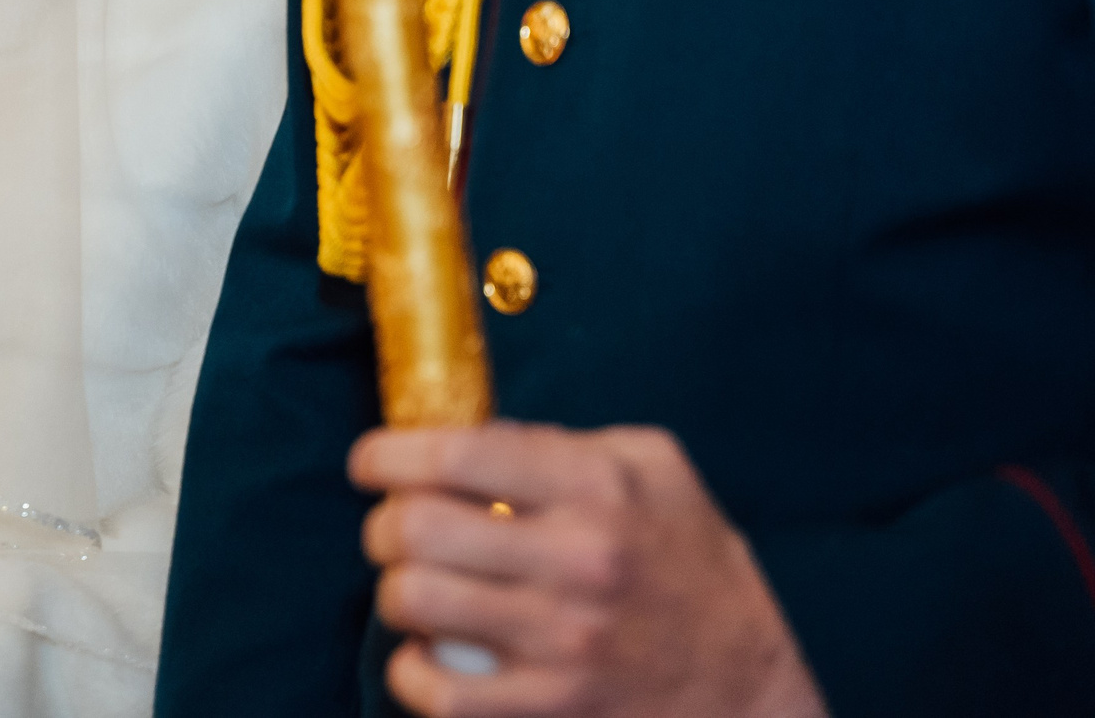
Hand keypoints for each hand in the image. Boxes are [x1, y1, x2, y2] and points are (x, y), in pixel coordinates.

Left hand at [353, 420, 828, 717]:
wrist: (753, 678)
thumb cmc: (691, 560)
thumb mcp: (652, 469)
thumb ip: (563, 442)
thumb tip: (469, 433)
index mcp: (595, 488)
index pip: (454, 454)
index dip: (387, 454)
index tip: (371, 462)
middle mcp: (576, 561)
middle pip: (416, 528)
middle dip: (385, 525)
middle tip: (395, 529)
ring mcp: (562, 641)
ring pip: (414, 602)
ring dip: (396, 592)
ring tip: (415, 587)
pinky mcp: (554, 708)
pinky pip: (439, 691)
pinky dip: (413, 672)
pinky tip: (428, 654)